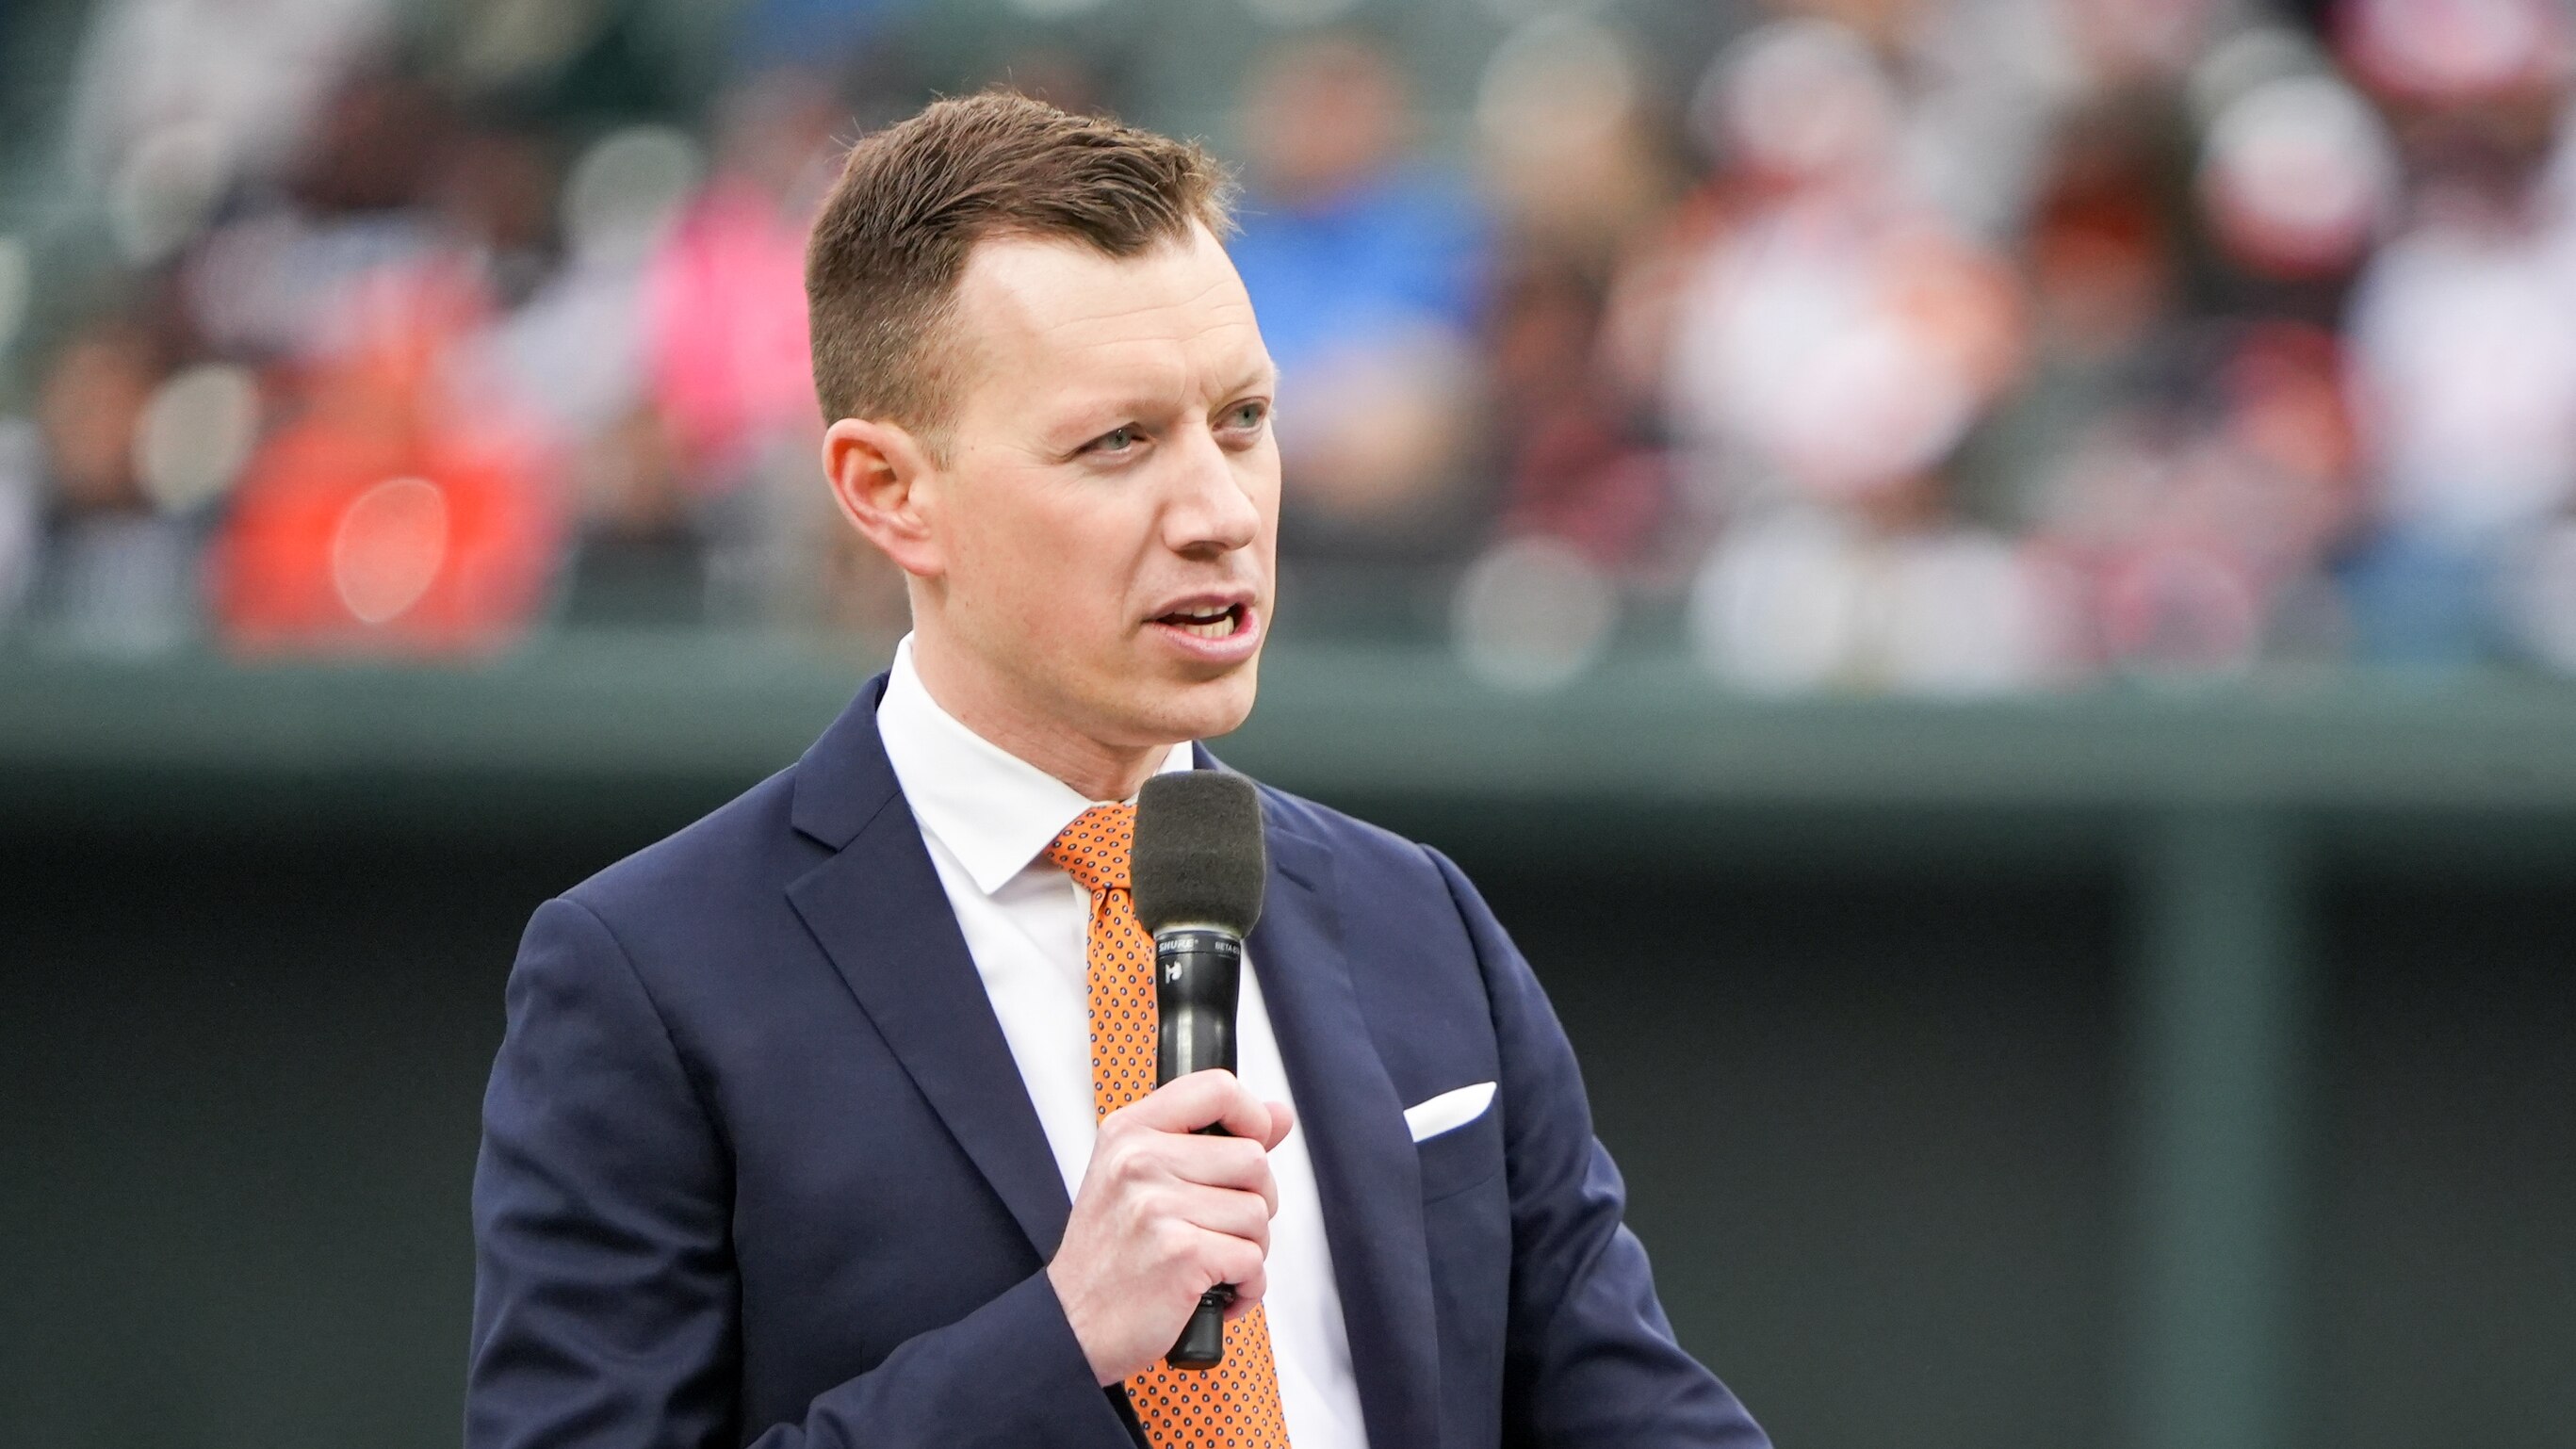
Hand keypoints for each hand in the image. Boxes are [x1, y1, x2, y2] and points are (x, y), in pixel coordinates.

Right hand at [1045, 1069, 1294, 1384]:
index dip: (1252, 1117)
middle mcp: (1139, 1161)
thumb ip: (1211, 1140)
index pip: (1217, 1088)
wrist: (1073, 1323)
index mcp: (1129, 1131)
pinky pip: (1253, 1261)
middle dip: (1254, 1202)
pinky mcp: (1182, 1254)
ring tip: (1207, 1261)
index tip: (1250, 1145)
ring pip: (1258, 1214)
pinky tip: (1212, 1290)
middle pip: (1254, 1159)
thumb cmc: (1111, 1252)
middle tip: (1215, 1228)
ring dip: (1248, 1249)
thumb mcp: (1140, 1178)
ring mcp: (1158, 1207)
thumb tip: (1279, 1114)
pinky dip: (1246, 1286)